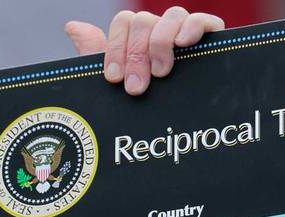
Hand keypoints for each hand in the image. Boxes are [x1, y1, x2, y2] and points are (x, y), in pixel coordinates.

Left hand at [65, 7, 224, 95]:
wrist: (185, 134)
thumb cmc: (147, 107)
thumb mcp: (119, 84)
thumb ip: (94, 55)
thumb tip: (72, 27)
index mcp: (139, 39)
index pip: (124, 22)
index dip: (116, 47)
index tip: (114, 78)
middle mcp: (161, 32)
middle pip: (144, 20)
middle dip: (135, 54)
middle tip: (136, 87)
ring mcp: (186, 34)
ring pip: (172, 14)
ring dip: (161, 43)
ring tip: (161, 73)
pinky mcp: (212, 41)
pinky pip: (202, 20)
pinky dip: (192, 27)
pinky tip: (184, 44)